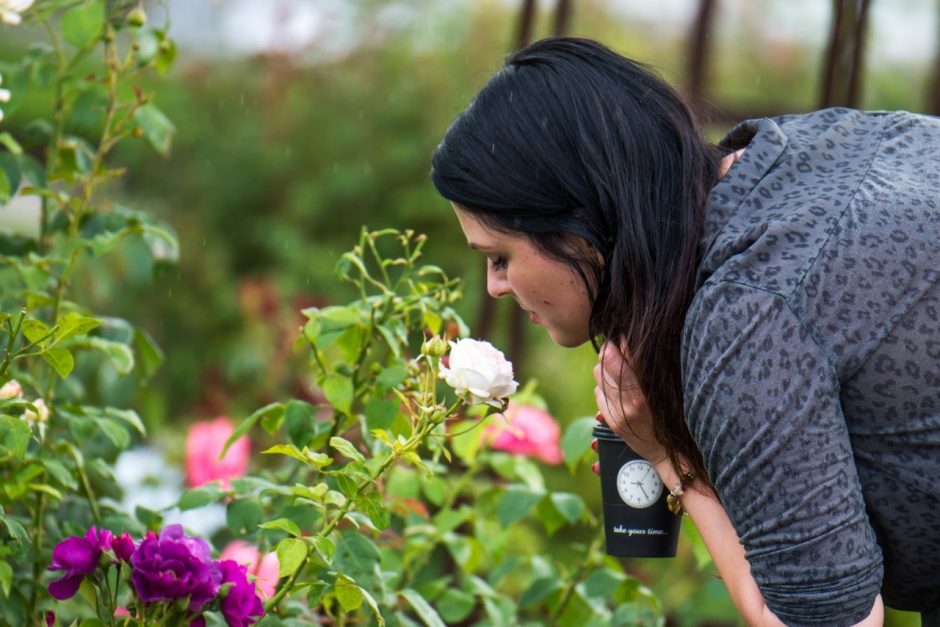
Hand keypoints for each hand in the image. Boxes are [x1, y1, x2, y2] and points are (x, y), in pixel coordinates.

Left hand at [593, 341, 665, 464]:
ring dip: (606, 368)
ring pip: (598, 375)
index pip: (618, 357)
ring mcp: (617, 413)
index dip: (618, 341)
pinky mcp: (611, 421)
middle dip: (609, 351)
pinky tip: (619, 388)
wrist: (671, 453)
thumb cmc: (677, 416)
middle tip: (619, 348)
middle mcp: (627, 403)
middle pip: (604, 362)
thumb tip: (632, 341)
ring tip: (620, 369)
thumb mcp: (669, 390)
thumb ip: (651, 367)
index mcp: (642, 393)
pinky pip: (598, 392)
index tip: (623, 335)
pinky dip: (605, 386)